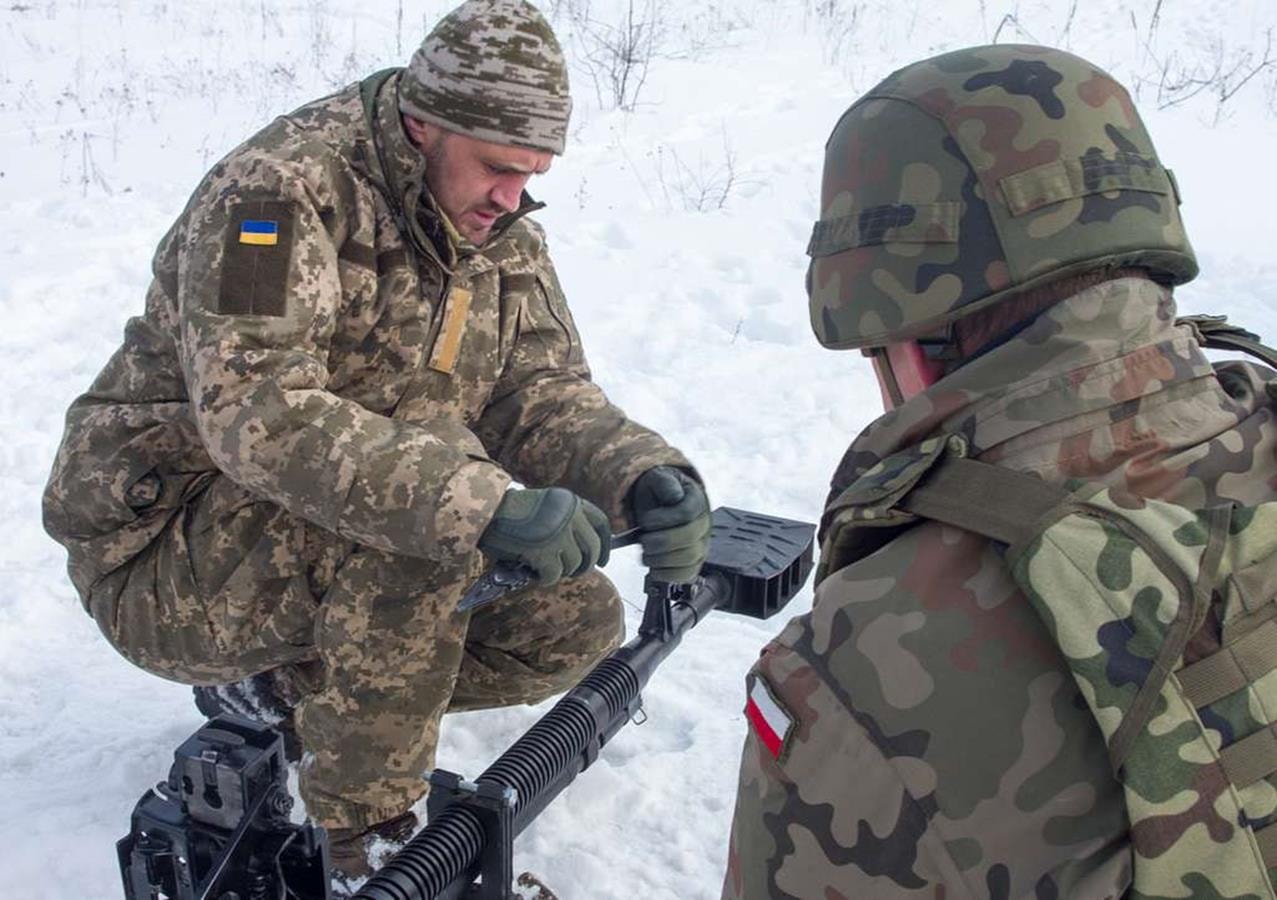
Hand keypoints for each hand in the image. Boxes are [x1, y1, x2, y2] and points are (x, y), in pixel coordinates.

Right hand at [478, 488, 610, 585]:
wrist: (484, 513)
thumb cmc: (509, 512)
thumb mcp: (544, 507)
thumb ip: (564, 521)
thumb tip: (581, 552)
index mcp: (571, 501)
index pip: (601, 524)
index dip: (605, 545)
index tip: (603, 560)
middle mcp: (570, 516)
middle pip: (592, 549)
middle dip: (584, 565)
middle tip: (573, 572)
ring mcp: (559, 534)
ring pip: (573, 564)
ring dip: (561, 571)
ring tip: (544, 568)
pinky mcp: (546, 552)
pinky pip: (554, 575)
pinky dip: (545, 578)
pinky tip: (535, 574)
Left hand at [630, 467, 710, 583]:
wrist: (657, 507)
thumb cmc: (657, 493)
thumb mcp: (657, 479)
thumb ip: (664, 483)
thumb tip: (674, 496)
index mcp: (697, 500)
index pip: (686, 513)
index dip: (663, 519)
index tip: (645, 521)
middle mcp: (704, 524)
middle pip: (690, 538)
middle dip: (661, 542)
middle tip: (643, 541)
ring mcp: (702, 545)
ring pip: (689, 559)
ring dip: (662, 559)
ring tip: (646, 553)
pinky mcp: (694, 563)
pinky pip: (687, 575)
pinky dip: (667, 574)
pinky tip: (653, 566)